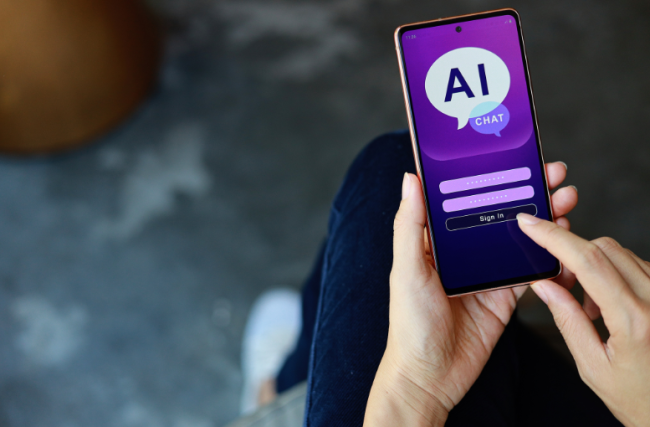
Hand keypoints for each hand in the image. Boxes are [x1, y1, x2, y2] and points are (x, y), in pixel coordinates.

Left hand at [363, 162, 577, 426]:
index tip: (512, 158)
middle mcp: (463, 253)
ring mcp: (486, 273)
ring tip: (564, 201)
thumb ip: (409, 225)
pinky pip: (531, 271)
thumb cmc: (409, 323)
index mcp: (437, 241)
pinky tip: (562, 243)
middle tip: (552, 175)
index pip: (465, 198)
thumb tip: (410, 179)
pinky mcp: (504, 296)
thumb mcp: (406, 269)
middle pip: (499, 213)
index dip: (489, 176)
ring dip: (542, 219)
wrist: (430, 375)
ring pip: (519, 238)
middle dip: (526, 192)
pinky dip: (548, 257)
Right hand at [518, 215, 649, 426]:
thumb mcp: (593, 367)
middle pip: (604, 248)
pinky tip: (610, 305)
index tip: (530, 224)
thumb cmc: (641, 399)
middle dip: (572, 255)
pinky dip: (613, 274)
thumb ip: (567, 320)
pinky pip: (637, 265)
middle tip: (560, 284)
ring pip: (620, 253)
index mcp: (634, 320)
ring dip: (593, 266)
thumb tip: (545, 286)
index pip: (588, 260)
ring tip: (590, 307)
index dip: (553, 238)